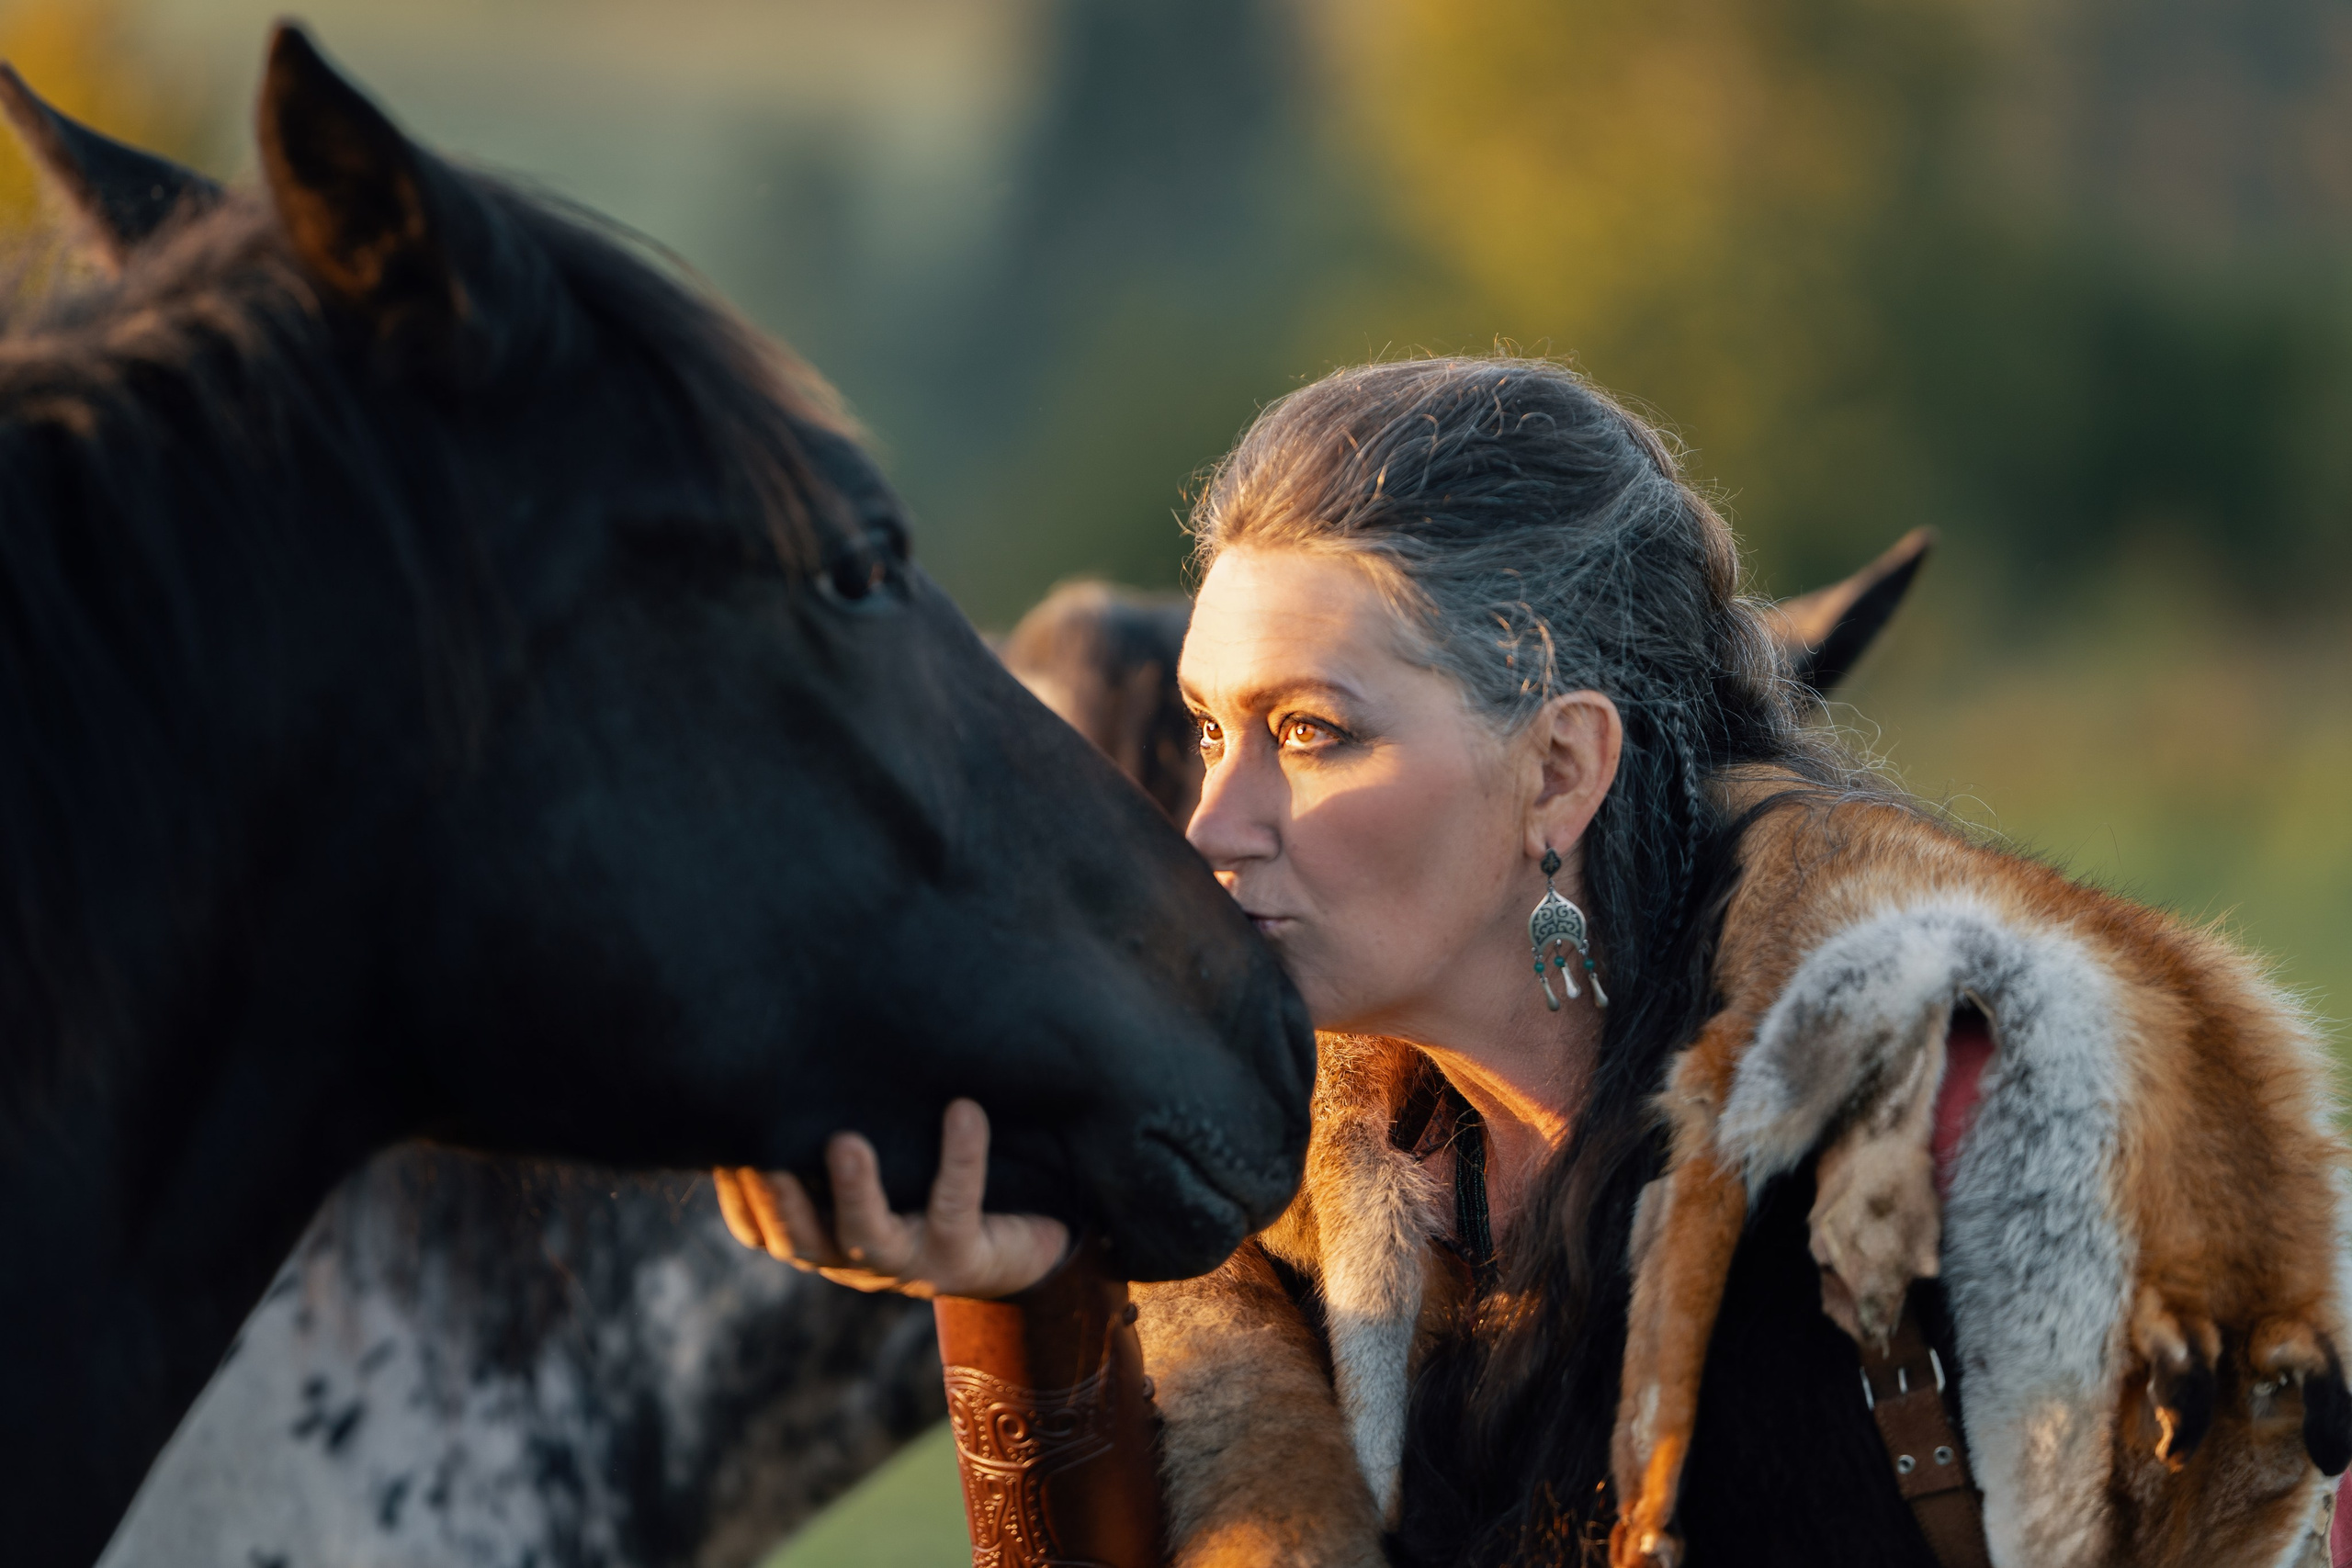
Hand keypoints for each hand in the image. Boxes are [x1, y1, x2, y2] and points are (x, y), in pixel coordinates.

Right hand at [712, 1098, 1069, 1299]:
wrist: (1012, 1248)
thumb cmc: (928, 1188)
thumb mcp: (880, 1162)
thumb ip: (836, 1121)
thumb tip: (796, 1033)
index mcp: (822, 1232)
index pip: (759, 1228)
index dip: (738, 1192)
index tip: (723, 1140)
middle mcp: (854, 1254)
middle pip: (798, 1238)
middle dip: (776, 1197)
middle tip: (762, 1152)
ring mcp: (906, 1260)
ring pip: (867, 1234)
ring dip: (853, 1190)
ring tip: (847, 1143)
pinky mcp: (961, 1254)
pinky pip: (955, 1204)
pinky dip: (959, 1156)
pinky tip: (964, 1112)